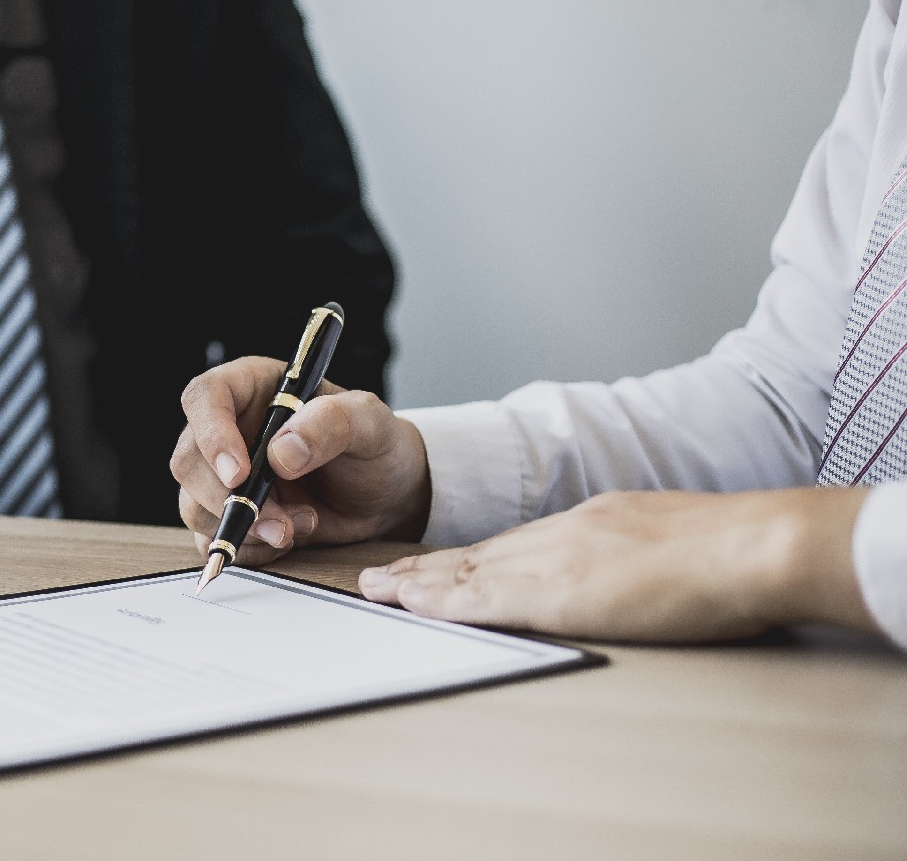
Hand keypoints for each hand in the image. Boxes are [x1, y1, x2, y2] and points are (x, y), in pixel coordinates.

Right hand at [173, 357, 430, 566]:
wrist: (386, 497)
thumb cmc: (375, 446)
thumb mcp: (369, 423)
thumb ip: (331, 424)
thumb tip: (282, 451)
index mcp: (252, 388)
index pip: (205, 398)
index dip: (211, 434)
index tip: (239, 473)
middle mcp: (229, 429)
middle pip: (188, 460)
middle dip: (228, 499)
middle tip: (279, 521)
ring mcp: (223, 476)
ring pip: (193, 505)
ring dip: (243, 528)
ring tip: (299, 527)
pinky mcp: (229, 516)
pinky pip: (211, 540)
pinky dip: (247, 550)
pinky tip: (287, 540)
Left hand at [357, 488, 880, 641]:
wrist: (755, 544)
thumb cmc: (736, 549)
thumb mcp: (672, 538)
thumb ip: (639, 554)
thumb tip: (636, 573)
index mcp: (591, 522)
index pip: (513, 544)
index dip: (466, 558)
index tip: (431, 566)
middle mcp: (562, 534)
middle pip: (477, 554)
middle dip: (425, 570)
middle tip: (378, 578)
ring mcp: (555, 561)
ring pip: (468, 572)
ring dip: (417, 585)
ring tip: (375, 592)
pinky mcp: (557, 594)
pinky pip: (483, 599)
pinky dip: (441, 603)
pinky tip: (409, 607)